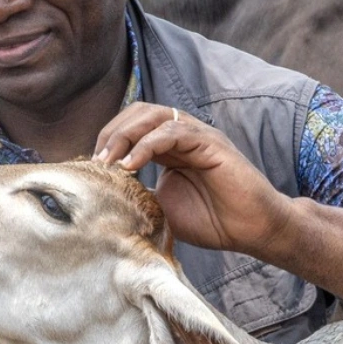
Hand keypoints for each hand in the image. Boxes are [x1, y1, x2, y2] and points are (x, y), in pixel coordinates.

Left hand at [94, 103, 293, 256]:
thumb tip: (103, 200)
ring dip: (124, 136)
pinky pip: (172, 130)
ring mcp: (196, 135)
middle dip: (111, 133)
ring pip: (152, 116)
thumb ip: (137, 197)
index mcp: (168, 148)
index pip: (130, 126)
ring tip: (109, 163)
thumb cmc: (212, 222)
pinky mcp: (209, 142)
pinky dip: (146, 145)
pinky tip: (131, 166)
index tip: (92, 169)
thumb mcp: (162, 209)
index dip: (108, 141)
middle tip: (96, 162)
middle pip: (137, 113)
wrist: (251, 230)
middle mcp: (181, 135)